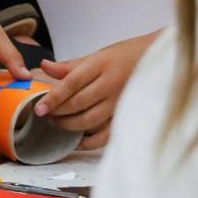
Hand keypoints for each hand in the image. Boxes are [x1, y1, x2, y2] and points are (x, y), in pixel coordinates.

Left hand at [34, 34, 155, 150]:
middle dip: (58, 112)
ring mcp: (120, 101)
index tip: (39, 108)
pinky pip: (107, 134)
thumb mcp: (98, 55)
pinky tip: (77, 141)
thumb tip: (44, 66)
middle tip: (45, 115)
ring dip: (70, 125)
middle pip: (79, 103)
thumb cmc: (125, 55)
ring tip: (57, 123)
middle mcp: (111, 83)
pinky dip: (90, 142)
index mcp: (101, 64)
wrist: (157, 59)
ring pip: (90, 120)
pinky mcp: (127, 114)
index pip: (72, 83)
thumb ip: (70, 65)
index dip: (54, 97)